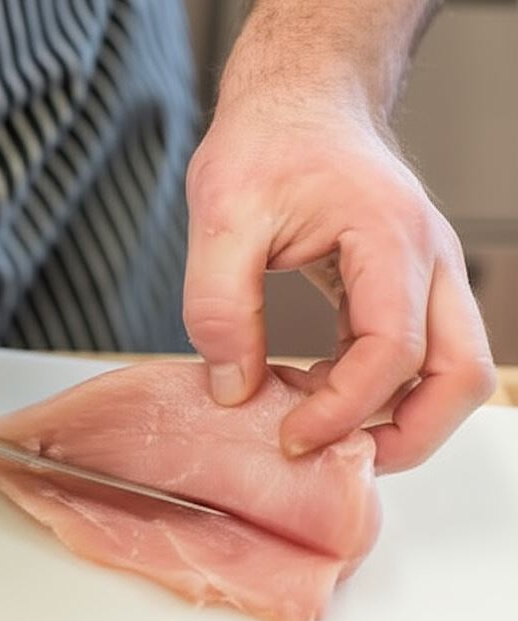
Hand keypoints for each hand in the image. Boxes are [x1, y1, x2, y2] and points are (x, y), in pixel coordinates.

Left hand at [183, 95, 494, 472]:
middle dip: (407, 435)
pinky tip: (316, 386)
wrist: (298, 103)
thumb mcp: (221, 216)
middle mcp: (426, 260)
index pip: (394, 351)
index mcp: (390, 239)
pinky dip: (378, 386)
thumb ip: (220, 306)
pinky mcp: (403, 283)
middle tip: (335, 459)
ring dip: (400, 416)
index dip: (345, 408)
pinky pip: (414, 352)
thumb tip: (234, 390)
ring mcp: (423, 272)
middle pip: (459, 375)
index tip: (291, 436)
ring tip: (323, 427)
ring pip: (450, 369)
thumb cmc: (268, 143)